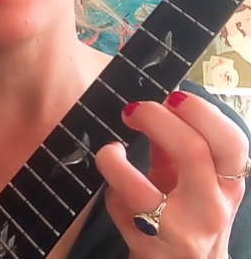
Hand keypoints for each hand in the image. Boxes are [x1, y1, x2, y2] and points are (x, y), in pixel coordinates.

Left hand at [95, 91, 248, 258]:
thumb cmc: (189, 217)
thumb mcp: (192, 181)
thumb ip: (176, 147)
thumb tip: (158, 106)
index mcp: (227, 184)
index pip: (231, 142)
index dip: (200, 112)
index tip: (172, 96)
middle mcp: (211, 208)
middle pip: (193, 150)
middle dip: (156, 119)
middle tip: (133, 110)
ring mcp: (180, 233)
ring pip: (142, 189)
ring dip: (115, 161)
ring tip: (111, 150)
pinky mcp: (150, 250)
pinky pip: (122, 210)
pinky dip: (111, 192)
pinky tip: (113, 186)